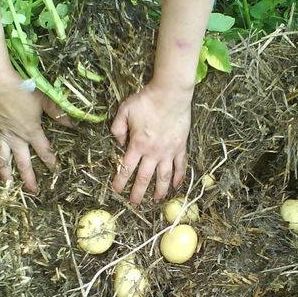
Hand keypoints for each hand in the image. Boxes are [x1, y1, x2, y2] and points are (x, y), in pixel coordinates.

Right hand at [0, 71, 70, 192]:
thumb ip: (57, 113)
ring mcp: (0, 135)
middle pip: (23, 162)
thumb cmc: (21, 89)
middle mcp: (16, 138)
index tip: (56, 172)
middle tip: (33, 191)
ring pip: (3, 158)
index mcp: (31, 132)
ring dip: (5, 173)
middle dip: (29, 178)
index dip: (51, 163)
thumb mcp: (43, 100)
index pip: (45, 152)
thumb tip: (72, 124)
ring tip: (7, 185)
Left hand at [111, 82, 191, 203]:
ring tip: (156, 200)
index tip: (116, 190)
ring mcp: (169, 151)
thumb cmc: (147, 100)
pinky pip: (180, 166)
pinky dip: (179, 177)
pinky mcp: (181, 147)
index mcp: (137, 145)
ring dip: (159, 190)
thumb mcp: (124, 110)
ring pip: (164, 177)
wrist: (171, 93)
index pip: (126, 168)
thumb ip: (117, 128)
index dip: (120, 181)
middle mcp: (153, 152)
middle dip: (138, 192)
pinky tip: (176, 186)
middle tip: (134, 203)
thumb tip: (118, 143)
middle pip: (144, 178)